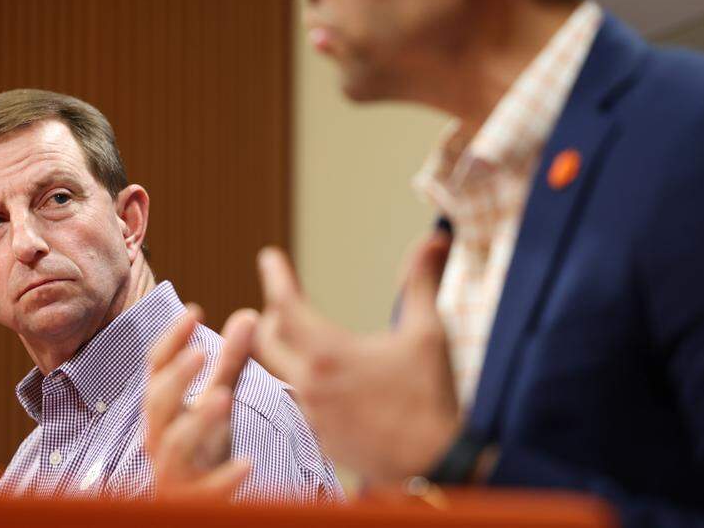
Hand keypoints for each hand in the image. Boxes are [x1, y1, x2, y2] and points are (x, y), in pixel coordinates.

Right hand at [144, 304, 256, 498]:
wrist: (196, 500)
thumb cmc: (204, 443)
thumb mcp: (217, 397)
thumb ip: (230, 361)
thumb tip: (248, 315)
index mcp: (163, 407)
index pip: (157, 368)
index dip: (172, 340)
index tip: (193, 310)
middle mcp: (159, 436)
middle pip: (157, 403)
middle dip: (176, 377)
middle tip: (200, 352)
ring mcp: (172, 470)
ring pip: (174, 445)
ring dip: (196, 420)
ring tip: (223, 397)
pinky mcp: (192, 500)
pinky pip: (204, 491)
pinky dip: (223, 477)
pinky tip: (247, 464)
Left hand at [252, 231, 461, 483]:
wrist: (438, 464)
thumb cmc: (431, 396)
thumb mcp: (428, 333)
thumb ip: (420, 282)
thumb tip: (433, 239)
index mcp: (329, 353)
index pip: (286, 305)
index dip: (276, 277)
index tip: (269, 257)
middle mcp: (310, 384)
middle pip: (266, 341)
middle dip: (271, 316)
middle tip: (283, 302)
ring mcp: (312, 415)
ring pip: (278, 374)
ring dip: (282, 352)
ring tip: (296, 339)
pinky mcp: (320, 440)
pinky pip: (297, 404)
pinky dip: (301, 383)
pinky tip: (318, 381)